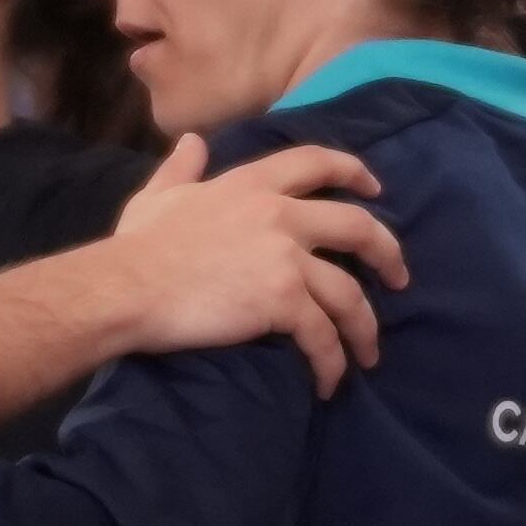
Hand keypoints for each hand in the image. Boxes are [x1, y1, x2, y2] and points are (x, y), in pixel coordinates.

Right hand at [98, 138, 410, 396]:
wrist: (126, 287)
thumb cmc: (138, 247)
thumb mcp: (159, 195)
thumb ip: (182, 167)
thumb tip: (193, 142)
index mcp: (251, 184)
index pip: (316, 162)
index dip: (353, 172)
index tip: (374, 190)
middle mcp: (279, 214)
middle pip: (357, 227)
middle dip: (388, 253)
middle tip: (400, 277)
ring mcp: (285, 257)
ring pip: (350, 293)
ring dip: (365, 328)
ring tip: (368, 353)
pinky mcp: (283, 301)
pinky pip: (323, 337)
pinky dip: (331, 363)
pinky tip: (329, 383)